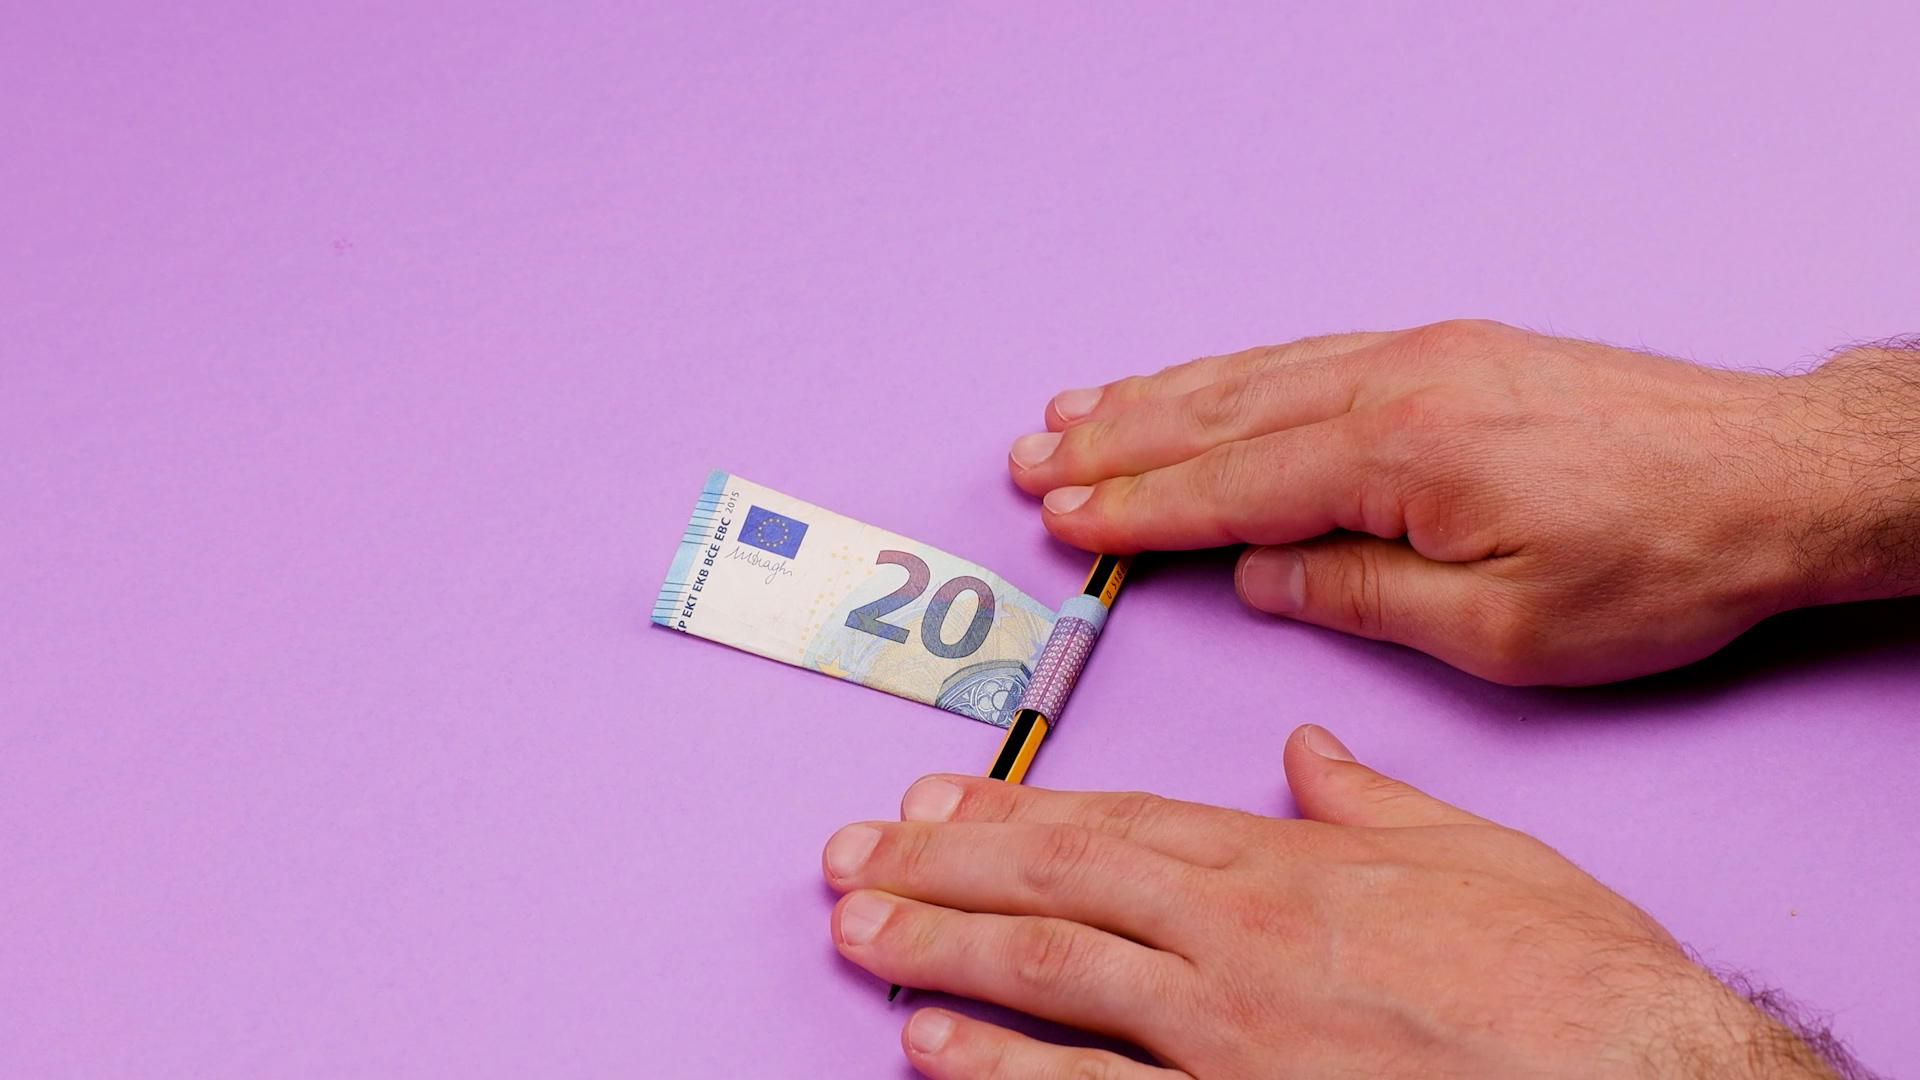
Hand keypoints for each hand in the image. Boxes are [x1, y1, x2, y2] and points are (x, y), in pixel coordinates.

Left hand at [823, 726, 1840, 1078]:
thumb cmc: (1568, 975)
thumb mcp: (1472, 850)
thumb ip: (1368, 798)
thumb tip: (1307, 749)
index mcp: (1284, 867)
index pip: (1113, 824)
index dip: (1010, 811)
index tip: (936, 798)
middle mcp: (1234, 945)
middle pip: (1055, 894)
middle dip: (940, 873)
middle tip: (850, 860)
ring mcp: (1228, 1042)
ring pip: (1052, 984)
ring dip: (939, 956)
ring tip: (857, 936)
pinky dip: (1005, 1074)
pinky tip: (931, 1054)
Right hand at [1006, 321, 1919, 683]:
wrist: (1774, 475)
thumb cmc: (1654, 564)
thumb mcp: (1503, 630)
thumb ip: (1362, 595)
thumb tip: (1262, 576)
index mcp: (1398, 453)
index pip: (1232, 485)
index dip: (1137, 508)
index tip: (1061, 516)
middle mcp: (1396, 382)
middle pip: (1221, 413)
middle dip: (1116, 440)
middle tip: (1029, 458)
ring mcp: (1423, 353)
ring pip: (1256, 373)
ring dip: (1158, 395)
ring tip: (1075, 409)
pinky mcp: (1452, 350)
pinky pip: (1308, 354)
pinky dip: (1235, 370)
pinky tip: (1194, 382)